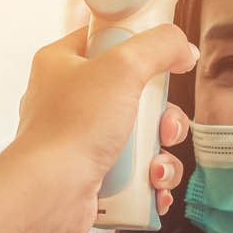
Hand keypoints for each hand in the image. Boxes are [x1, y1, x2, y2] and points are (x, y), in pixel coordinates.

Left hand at [9, 25, 196, 232]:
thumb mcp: (122, 67)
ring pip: (141, 136)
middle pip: (135, 94)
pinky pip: (136, 171)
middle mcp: (69, 100)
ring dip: (162, 152)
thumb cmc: (71, 129)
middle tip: (164, 126)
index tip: (164, 58)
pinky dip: (152, 179)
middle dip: (162, 116)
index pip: (107, 39)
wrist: (49, 193)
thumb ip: (159, 46)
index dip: (139, 46)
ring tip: (157, 166)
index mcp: (63, 64)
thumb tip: (182, 50)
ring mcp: (81, 140)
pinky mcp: (92, 174)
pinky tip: (154, 186)